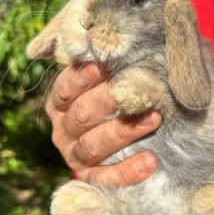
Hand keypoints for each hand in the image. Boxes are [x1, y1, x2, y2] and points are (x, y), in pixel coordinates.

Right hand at [46, 63, 161, 185]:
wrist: (114, 148)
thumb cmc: (110, 103)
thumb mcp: (100, 83)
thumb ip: (97, 65)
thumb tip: (98, 37)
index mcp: (60, 106)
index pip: (64, 90)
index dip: (80, 78)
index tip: (99, 65)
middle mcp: (64, 131)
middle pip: (82, 115)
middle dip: (107, 101)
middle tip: (132, 88)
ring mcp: (76, 157)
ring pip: (94, 145)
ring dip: (123, 131)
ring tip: (153, 118)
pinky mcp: (92, 177)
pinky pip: (107, 177)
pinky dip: (127, 171)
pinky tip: (150, 162)